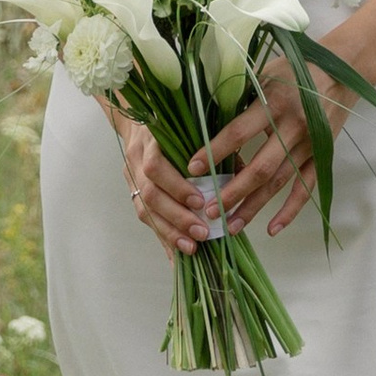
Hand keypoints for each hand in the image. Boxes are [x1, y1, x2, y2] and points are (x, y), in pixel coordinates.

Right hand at [97, 102, 230, 258]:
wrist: (139, 122)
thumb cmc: (175, 124)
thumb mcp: (192, 128)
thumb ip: (213, 149)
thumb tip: (244, 173)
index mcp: (151, 140)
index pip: (157, 166)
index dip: (176, 186)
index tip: (200, 201)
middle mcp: (136, 160)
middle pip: (149, 194)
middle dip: (177, 216)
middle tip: (202, 232)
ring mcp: (130, 177)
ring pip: (145, 210)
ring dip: (170, 231)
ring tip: (192, 246)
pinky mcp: (131, 192)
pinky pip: (146, 219)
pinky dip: (163, 237)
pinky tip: (177, 254)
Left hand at [190, 55, 356, 241]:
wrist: (341, 73)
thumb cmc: (294, 71)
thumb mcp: (265, 75)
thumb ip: (241, 100)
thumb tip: (204, 123)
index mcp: (275, 103)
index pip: (239, 132)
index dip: (215, 151)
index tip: (193, 168)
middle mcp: (294, 127)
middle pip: (260, 168)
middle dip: (233, 192)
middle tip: (209, 211)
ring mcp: (310, 145)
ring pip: (279, 183)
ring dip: (254, 207)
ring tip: (231, 226)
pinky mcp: (321, 156)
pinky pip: (305, 188)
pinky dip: (289, 211)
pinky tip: (272, 228)